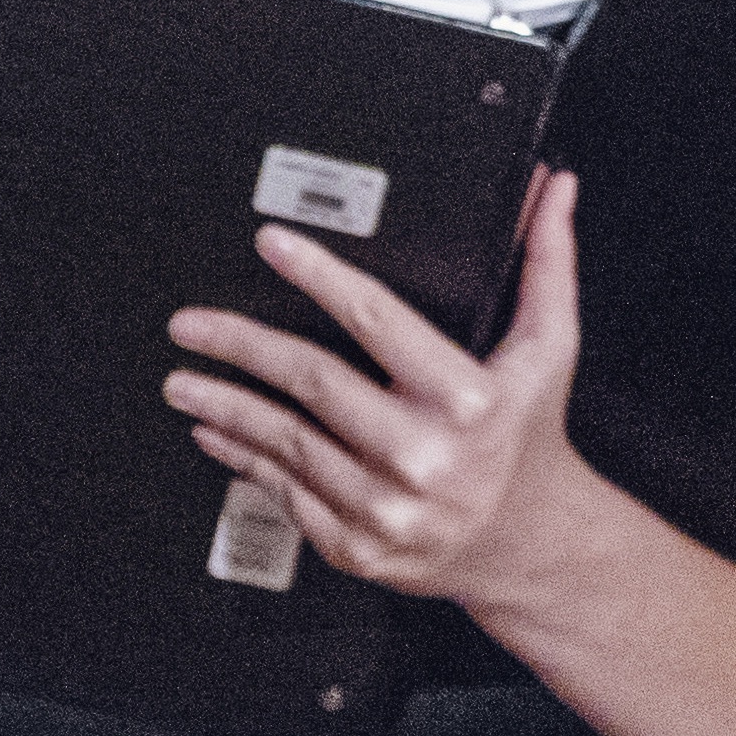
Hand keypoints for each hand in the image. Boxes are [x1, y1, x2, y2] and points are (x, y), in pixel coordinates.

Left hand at [168, 169, 587, 605]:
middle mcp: (424, 456)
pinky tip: (216, 434)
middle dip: (240, 347)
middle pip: (312, 382)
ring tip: (183, 381)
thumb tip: (552, 189)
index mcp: (467, 399)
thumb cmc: (527, 436)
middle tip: (191, 325)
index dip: (319, 275)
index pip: (377, 320)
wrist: (530, 545)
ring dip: (225, 407)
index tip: (273, 244)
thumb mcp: (549, 349)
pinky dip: (243, 459)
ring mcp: (387, 507)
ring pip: (286, 442)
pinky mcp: (358, 546)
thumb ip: (546, 263)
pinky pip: (285, 492)